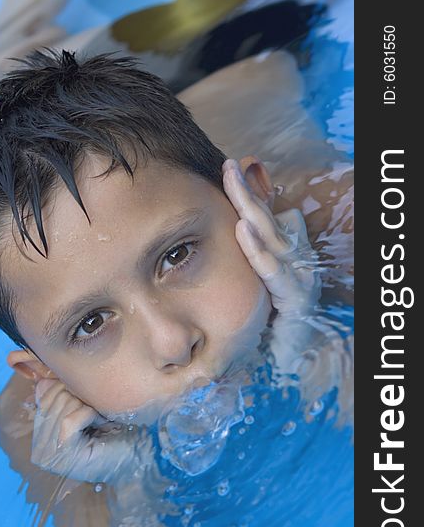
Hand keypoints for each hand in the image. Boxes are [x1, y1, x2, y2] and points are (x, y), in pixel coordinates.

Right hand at [31, 379, 153, 481]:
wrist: (139, 458)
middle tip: (99, 414)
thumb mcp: (86, 410)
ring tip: (102, 420)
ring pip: (61, 406)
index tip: (90, 401)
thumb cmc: (118, 432)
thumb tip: (44, 380)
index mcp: (41, 436)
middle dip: (81, 398)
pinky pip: (69, 420)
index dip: (71, 388)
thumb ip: (63, 397)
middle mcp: (39, 449)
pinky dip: (89, 415)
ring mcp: (47, 455)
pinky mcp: (62, 456)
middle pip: (53, 397)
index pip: (44, 394)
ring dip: (88, 407)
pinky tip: (102, 424)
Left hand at [222, 158, 320, 371]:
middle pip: (267, 219)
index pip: (265, 216)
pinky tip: (243, 230)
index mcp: (283, 252)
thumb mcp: (255, 284)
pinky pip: (274, 272)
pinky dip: (259, 251)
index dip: (248, 192)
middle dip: (246, 192)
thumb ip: (247, 257)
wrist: (289, 361)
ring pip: (272, 238)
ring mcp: (299, 276)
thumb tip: (231, 229)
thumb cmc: (269, 322)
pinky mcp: (298, 299)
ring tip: (233, 184)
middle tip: (227, 166)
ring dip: (252, 210)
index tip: (228, 167)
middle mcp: (294, 259)